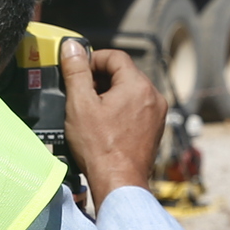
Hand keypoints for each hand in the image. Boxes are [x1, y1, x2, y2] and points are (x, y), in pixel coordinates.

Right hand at [61, 38, 163, 212]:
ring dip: (111, 95)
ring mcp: (157, 114)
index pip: (115, 57)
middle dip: (101, 79)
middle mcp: (153, 96)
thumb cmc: (99, 147)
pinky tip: (105, 125)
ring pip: (131, 91)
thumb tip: (72, 46)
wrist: (119, 183)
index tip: (79, 72)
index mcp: (138, 85)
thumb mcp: (80, 104)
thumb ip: (76, 71)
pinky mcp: (156, 130)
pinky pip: (137, 109)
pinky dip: (122, 110)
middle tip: (81, 93)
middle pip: (125, 74)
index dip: (93, 59)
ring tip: (91, 111)